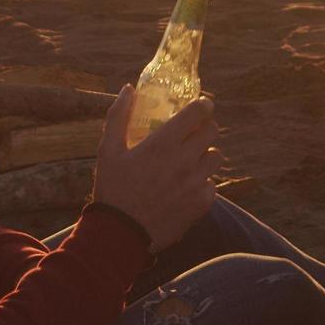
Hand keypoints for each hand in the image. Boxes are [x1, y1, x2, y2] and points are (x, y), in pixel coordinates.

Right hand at [91, 87, 223, 250]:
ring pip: (216, 157)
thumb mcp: (108, 150)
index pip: (198, 112)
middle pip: (213, 131)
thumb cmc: (112, 189)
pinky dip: (203, 183)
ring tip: (190, 160)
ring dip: (205, 154)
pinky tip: (186, 186)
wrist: (120, 235)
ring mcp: (195, 182)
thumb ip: (119, 116)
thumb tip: (128, 89)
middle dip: (204, 127)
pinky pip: (212, 184)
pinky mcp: (201, 203)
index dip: (203, 105)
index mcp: (163, 143)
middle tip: (193, 133)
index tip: (200, 106)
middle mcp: (184, 160)